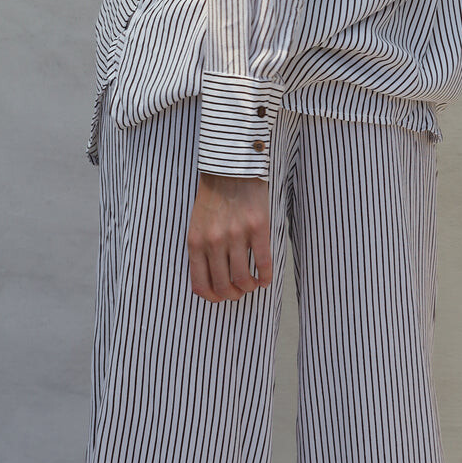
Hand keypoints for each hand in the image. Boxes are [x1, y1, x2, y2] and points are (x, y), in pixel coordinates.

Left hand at [187, 171, 272, 302]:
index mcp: (196, 241)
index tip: (222, 297)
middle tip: (240, 291)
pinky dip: (266, 276)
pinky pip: (263, 262)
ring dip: (250, 287)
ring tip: (254, 284)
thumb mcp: (198, 223)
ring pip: (243, 278)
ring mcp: (236, 235)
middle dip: (233, 295)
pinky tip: (266, 278)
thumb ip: (201, 248)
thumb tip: (208, 278)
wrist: (231, 165)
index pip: (200, 284)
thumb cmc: (214, 194)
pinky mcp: (257, 227)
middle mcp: (214, 241)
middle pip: (224, 286)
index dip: (213, 297)